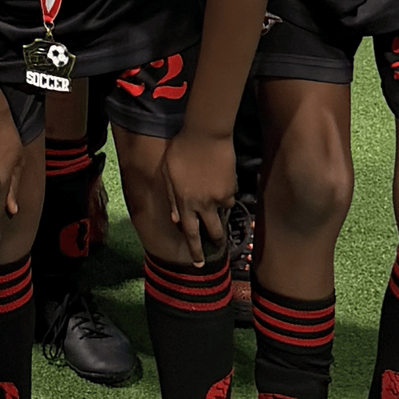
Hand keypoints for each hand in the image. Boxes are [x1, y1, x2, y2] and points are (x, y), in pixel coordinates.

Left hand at [160, 128, 236, 266]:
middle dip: (216, 242)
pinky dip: (224, 195)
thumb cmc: (180, 150)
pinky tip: (218, 181)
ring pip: (222, 214)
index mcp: (184, 203)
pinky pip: (229, 198)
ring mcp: (219, 197)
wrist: (205, 134)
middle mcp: (203, 205)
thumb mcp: (167, 173)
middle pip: (214, 232)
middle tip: (217, 246)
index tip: (200, 264)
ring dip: (218, 211)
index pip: (191, 234)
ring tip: (212, 195)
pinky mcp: (231, 188)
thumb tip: (174, 218)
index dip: (196, 251)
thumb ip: (170, 198)